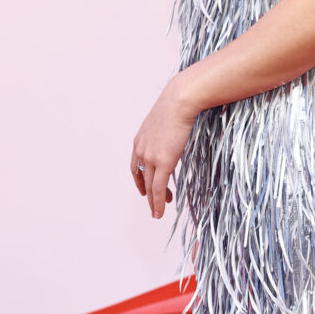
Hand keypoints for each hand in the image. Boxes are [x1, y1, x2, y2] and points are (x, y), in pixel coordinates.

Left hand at [130, 74, 197, 219]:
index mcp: (139, 140)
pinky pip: (158, 188)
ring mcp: (150, 157)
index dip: (139, 179)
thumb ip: (165, 130)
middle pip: (142, 178)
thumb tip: (175, 131)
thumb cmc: (177, 104)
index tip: (144, 188)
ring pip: (149, 186)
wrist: (179, 101)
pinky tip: (160, 211)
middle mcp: (141, 150)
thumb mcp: (165, 119)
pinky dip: (158, 202)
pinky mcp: (163, 162)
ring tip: (158, 212)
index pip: (135, 165)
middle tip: (155, 203)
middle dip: (148, 192)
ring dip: (154, 201)